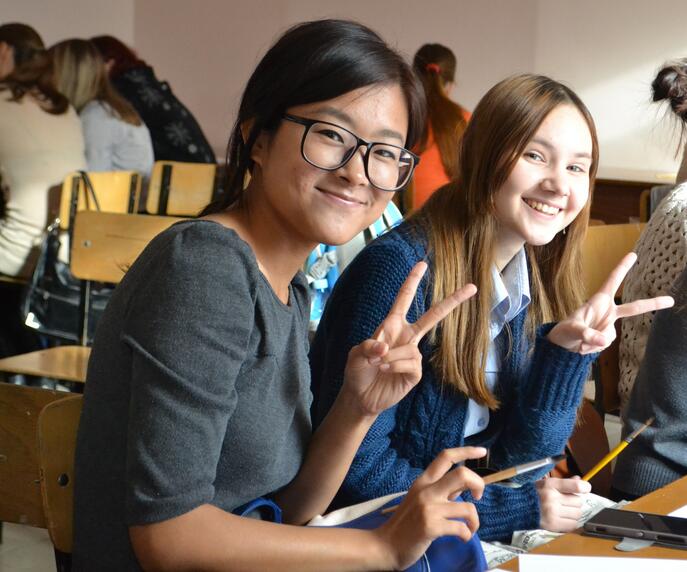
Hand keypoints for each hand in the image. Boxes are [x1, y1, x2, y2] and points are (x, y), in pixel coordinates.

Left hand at [342, 261, 476, 415]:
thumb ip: (369, 346)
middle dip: (451, 301)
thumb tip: (387, 347)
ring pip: (410, 349)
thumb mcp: (356, 354)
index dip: (412, 282)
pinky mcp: (415, 372)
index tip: (422, 264)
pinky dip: (395, 366)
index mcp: (391, 326)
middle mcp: (406, 337)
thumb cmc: (358, 371)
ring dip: (390, 357)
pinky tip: (386, 371)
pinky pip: (411, 363)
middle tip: (472, 287)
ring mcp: (413, 354)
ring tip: (377, 365)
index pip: (404, 300)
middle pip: (432, 316)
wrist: (360, 396)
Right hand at [375, 447, 485, 569]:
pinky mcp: (431, 527)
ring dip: (475, 521)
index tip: (482, 451)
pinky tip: (462, 538)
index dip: (466, 451)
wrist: (386, 545)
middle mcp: (426, 490)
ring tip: (469, 528)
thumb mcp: (420, 499)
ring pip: (468, 507)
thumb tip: (464, 486)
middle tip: (478, 496)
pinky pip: (462, 528)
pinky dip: (467, 535)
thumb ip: (442, 490)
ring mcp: (429, 508)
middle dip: (478, 483)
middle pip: (462, 474)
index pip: (446, 457)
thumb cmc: (405, 523)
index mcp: (423, 481)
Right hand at [536, 476, 590, 531]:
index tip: (585, 488)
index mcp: (550, 485)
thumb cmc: (533, 493)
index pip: (576, 486)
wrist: (517, 507)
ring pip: (577, 514)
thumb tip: (580, 480)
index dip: (584, 487)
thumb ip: (564, 483)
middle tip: (566, 501)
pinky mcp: (553, 525)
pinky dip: (570, 522)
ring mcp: (553, 513)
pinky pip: (572, 525)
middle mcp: (552, 498)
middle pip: (578, 501)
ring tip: (563, 510)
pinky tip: (562, 518)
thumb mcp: (546, 483)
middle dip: (574, 501)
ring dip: (573, 512)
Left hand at [547, 253, 673, 353]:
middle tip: (670, 300)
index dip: (622, 268)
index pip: (612, 282)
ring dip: (592, 342)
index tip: (633, 254)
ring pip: (609, 336)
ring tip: (578, 341)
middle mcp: (607, 311)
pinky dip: (592, 348)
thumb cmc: (564, 331)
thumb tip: (603, 341)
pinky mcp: (607, 337)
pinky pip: (604, 345)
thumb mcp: (572, 330)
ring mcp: (608, 325)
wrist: (562, 345)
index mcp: (598, 301)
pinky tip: (582, 346)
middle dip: (652, 304)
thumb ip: (587, 335)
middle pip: (633, 307)